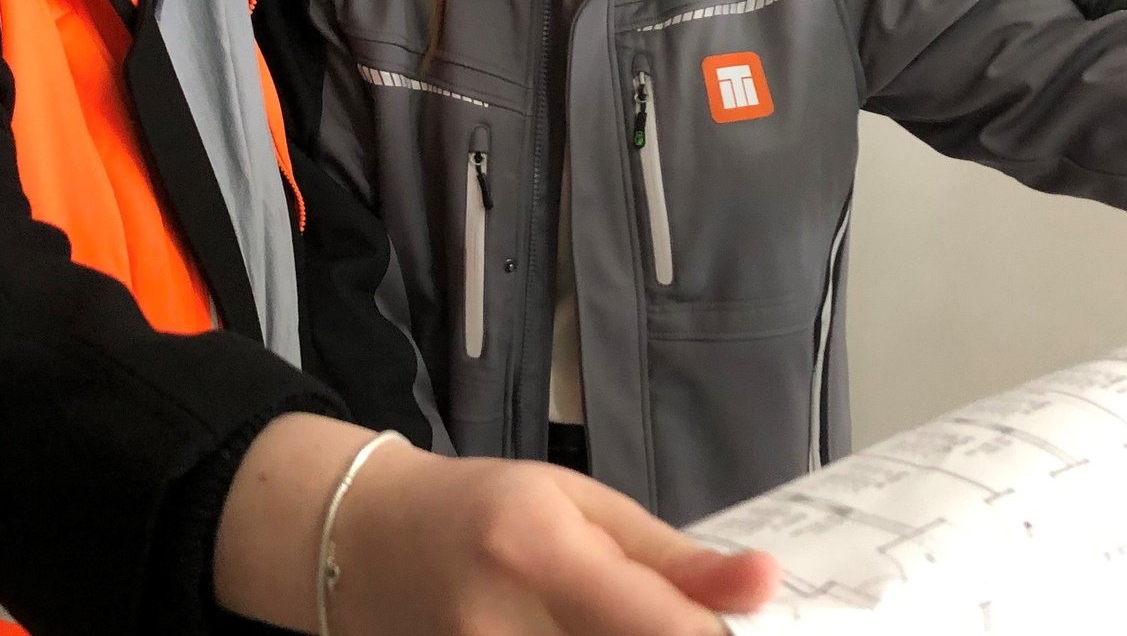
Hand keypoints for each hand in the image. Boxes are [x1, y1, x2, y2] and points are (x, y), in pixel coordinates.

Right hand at [327, 444, 780, 635]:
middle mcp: (499, 626)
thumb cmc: (481, 509)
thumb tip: (764, 584)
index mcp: (537, 551)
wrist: (362, 542)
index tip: (735, 628)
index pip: (660, 626)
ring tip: (599, 620)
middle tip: (669, 621)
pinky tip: (572, 635)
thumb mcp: (578, 504)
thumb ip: (670, 558)